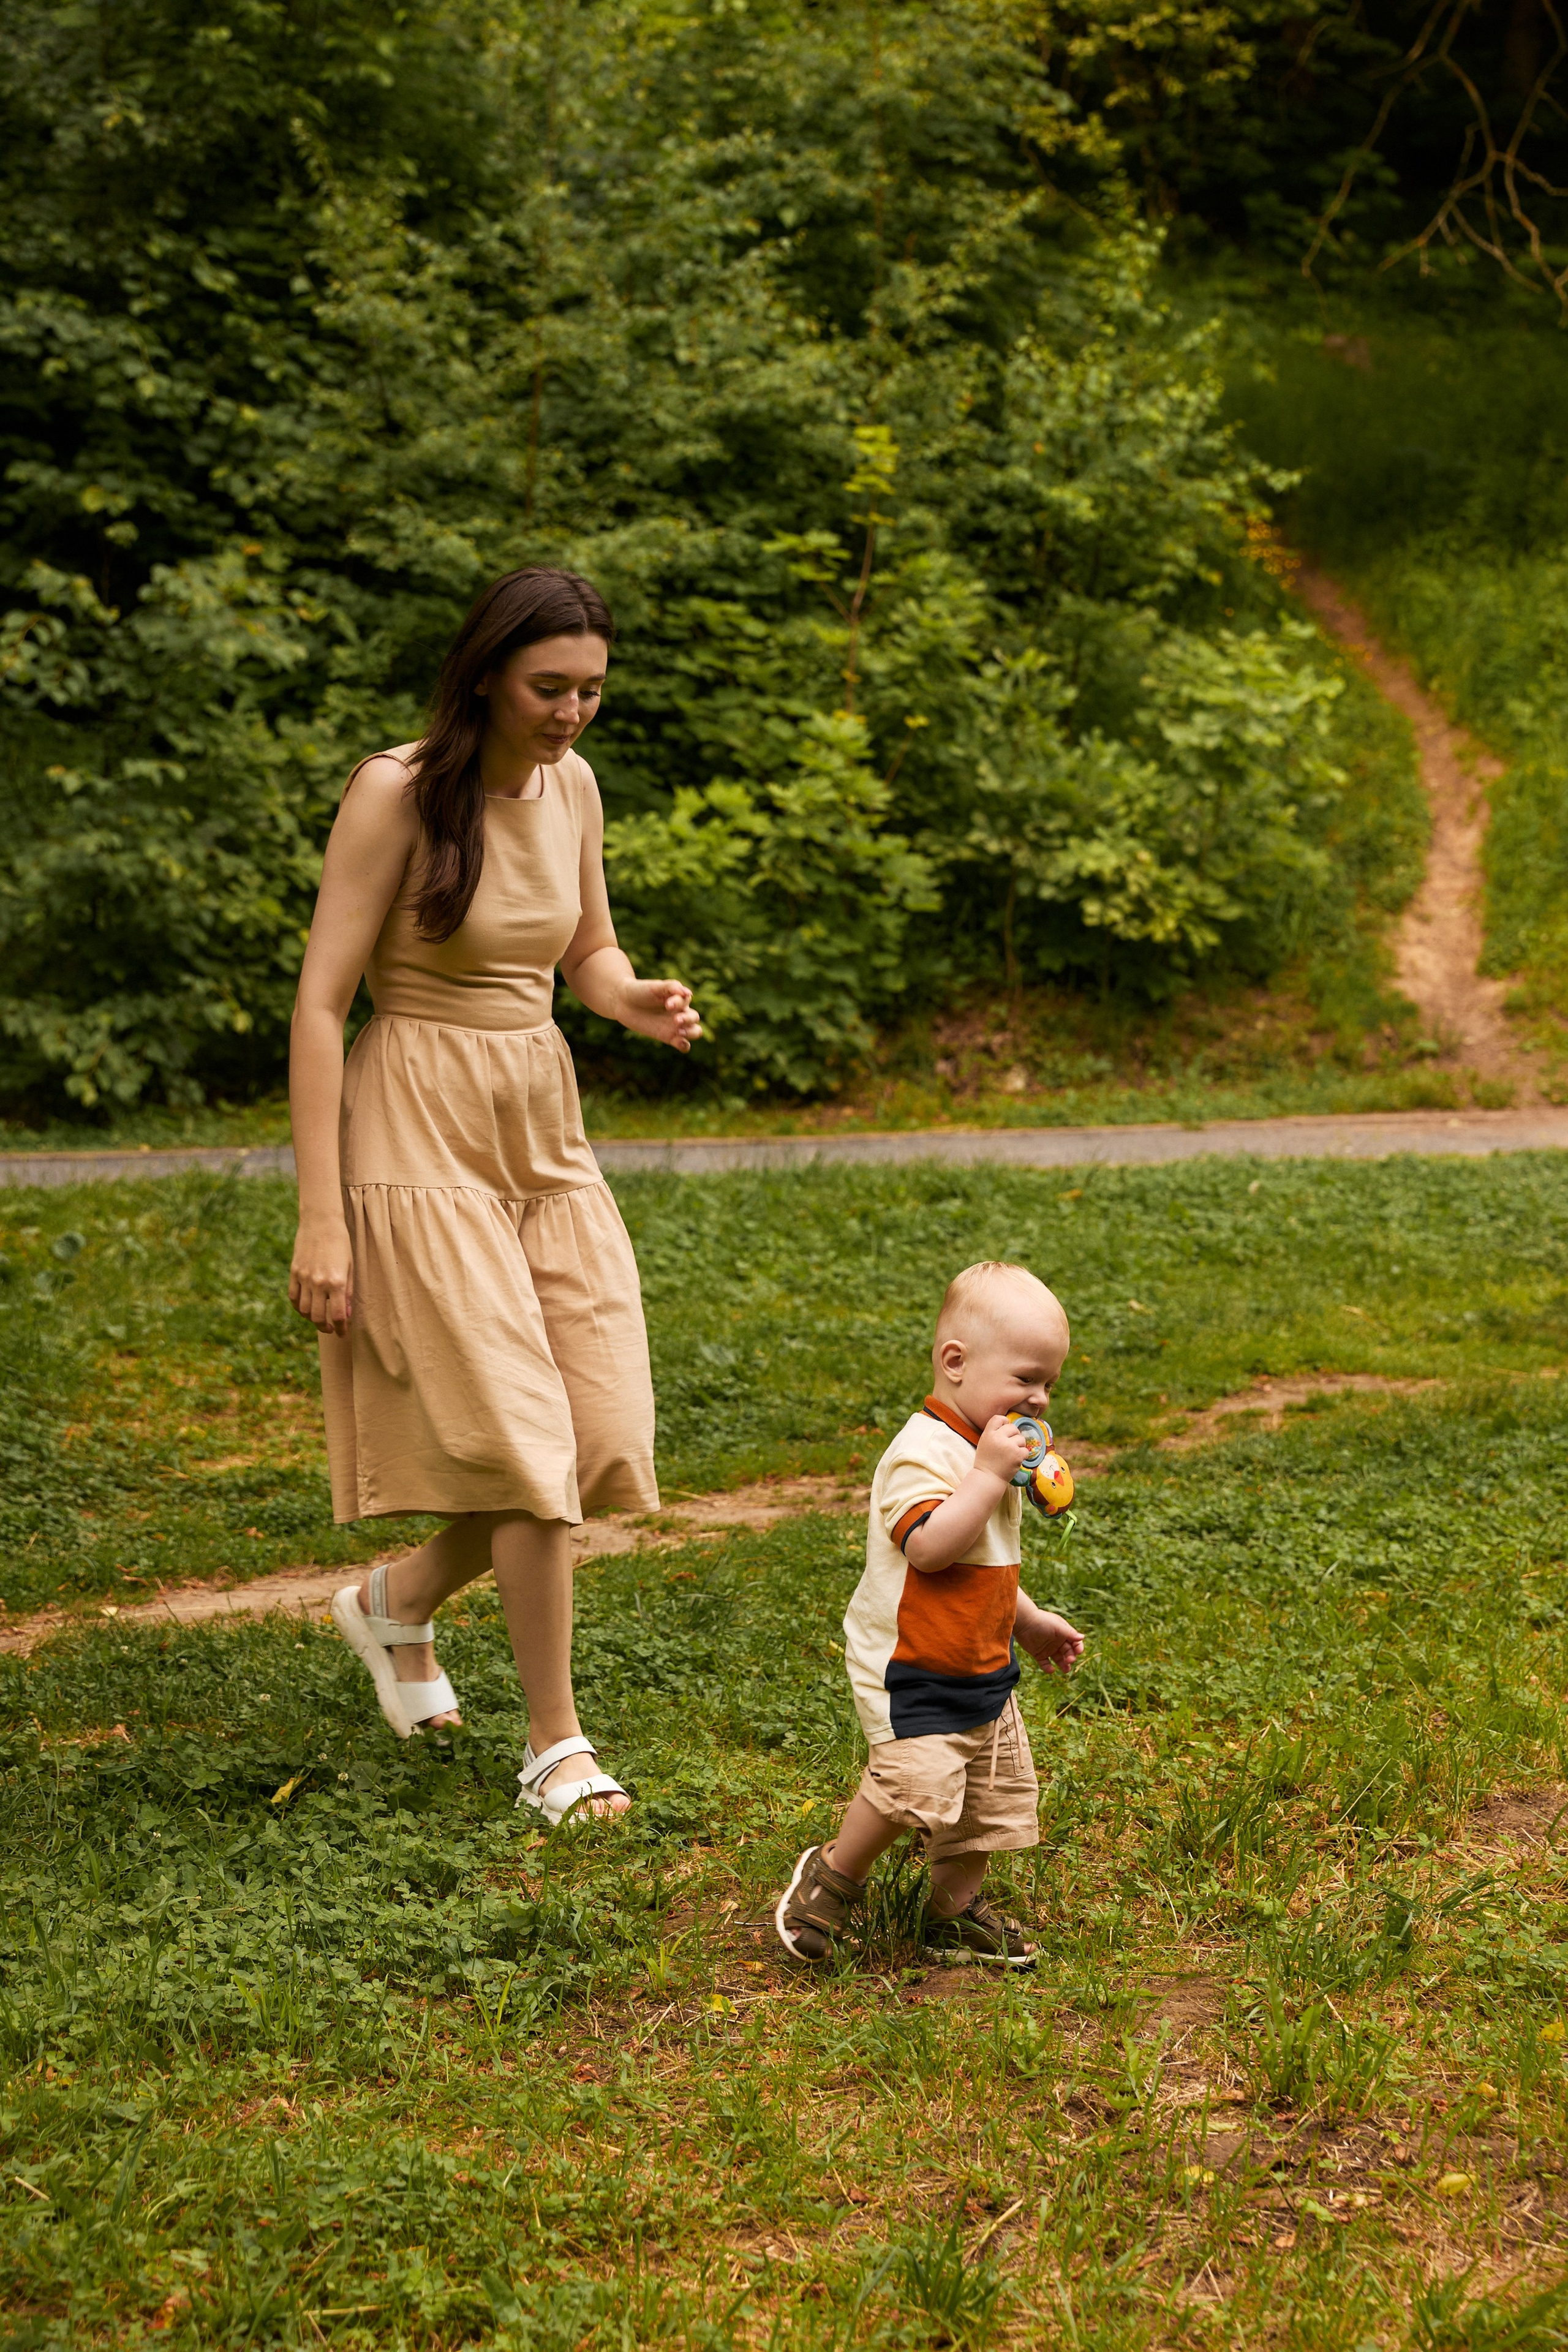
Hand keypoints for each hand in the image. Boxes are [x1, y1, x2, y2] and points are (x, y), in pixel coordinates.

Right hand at [289, 1218, 353, 1336]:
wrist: (321, 1222)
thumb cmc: (341, 1244)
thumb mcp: (350, 1267)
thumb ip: (347, 1292)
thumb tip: (345, 1315)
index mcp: (337, 1282)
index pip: (337, 1315)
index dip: (341, 1328)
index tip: (343, 1334)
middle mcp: (319, 1283)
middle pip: (318, 1317)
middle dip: (325, 1327)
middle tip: (330, 1328)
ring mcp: (304, 1278)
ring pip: (304, 1310)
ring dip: (311, 1319)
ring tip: (319, 1319)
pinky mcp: (294, 1273)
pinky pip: (293, 1297)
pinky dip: (298, 1307)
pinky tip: (305, 1308)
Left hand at [617, 977, 701, 1051]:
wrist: (624, 1002)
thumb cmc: (640, 991)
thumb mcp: (654, 987)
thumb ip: (671, 987)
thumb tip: (687, 993)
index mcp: (678, 997)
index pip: (686, 1000)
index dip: (679, 1003)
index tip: (667, 1004)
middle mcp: (680, 1011)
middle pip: (694, 1017)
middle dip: (688, 1019)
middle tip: (676, 1020)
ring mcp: (675, 1026)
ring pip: (694, 1031)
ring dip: (690, 1032)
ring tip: (679, 1032)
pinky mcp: (668, 1037)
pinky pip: (683, 1044)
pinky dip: (685, 1046)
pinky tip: (680, 1043)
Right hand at [975, 1412, 1033, 1483]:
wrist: (988, 1478)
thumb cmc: (986, 1461)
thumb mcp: (984, 1442)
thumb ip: (994, 1432)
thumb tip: (1009, 1424)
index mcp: (988, 1433)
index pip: (999, 1418)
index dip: (1004, 1423)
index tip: (1004, 1432)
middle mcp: (998, 1437)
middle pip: (1013, 1427)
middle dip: (1013, 1436)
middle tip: (1008, 1446)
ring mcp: (1009, 1446)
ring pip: (1021, 1438)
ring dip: (1018, 1446)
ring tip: (1010, 1454)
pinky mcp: (1017, 1455)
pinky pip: (1025, 1450)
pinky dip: (1022, 1455)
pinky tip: (1014, 1460)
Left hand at [1017, 1609, 1083, 1677]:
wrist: (1024, 1623)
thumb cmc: (1042, 1621)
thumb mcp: (1058, 1626)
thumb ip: (1070, 1633)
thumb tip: (1082, 1637)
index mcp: (1063, 1633)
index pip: (1074, 1642)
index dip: (1078, 1648)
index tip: (1078, 1652)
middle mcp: (1057, 1641)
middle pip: (1068, 1652)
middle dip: (1071, 1657)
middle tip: (1070, 1660)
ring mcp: (1048, 1648)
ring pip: (1059, 1659)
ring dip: (1063, 1665)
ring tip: (1066, 1670)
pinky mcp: (1039, 1654)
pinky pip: (1045, 1664)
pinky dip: (1048, 1668)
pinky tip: (1051, 1670)